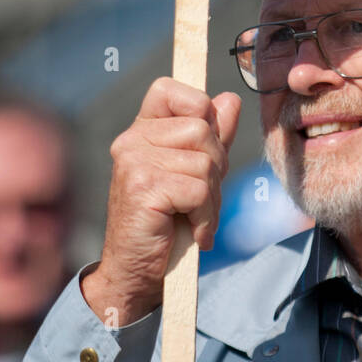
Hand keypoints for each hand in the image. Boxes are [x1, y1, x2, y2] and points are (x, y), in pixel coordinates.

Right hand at [81, 77, 241, 326]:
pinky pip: (198, 190)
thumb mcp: (193, 173)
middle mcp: (131, 140)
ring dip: (212, 199)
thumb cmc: (165, 223)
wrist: (135, 272)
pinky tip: (194, 233)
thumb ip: (212, 137)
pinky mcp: (142, 188)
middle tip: (200, 200)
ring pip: (205, 162)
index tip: (202, 147)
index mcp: (141, 130)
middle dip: (216, 168)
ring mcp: (134, 162)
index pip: (171, 89)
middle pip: (202, 130)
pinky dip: (206, 217)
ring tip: (195, 218)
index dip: (199, 109)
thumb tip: (229, 99)